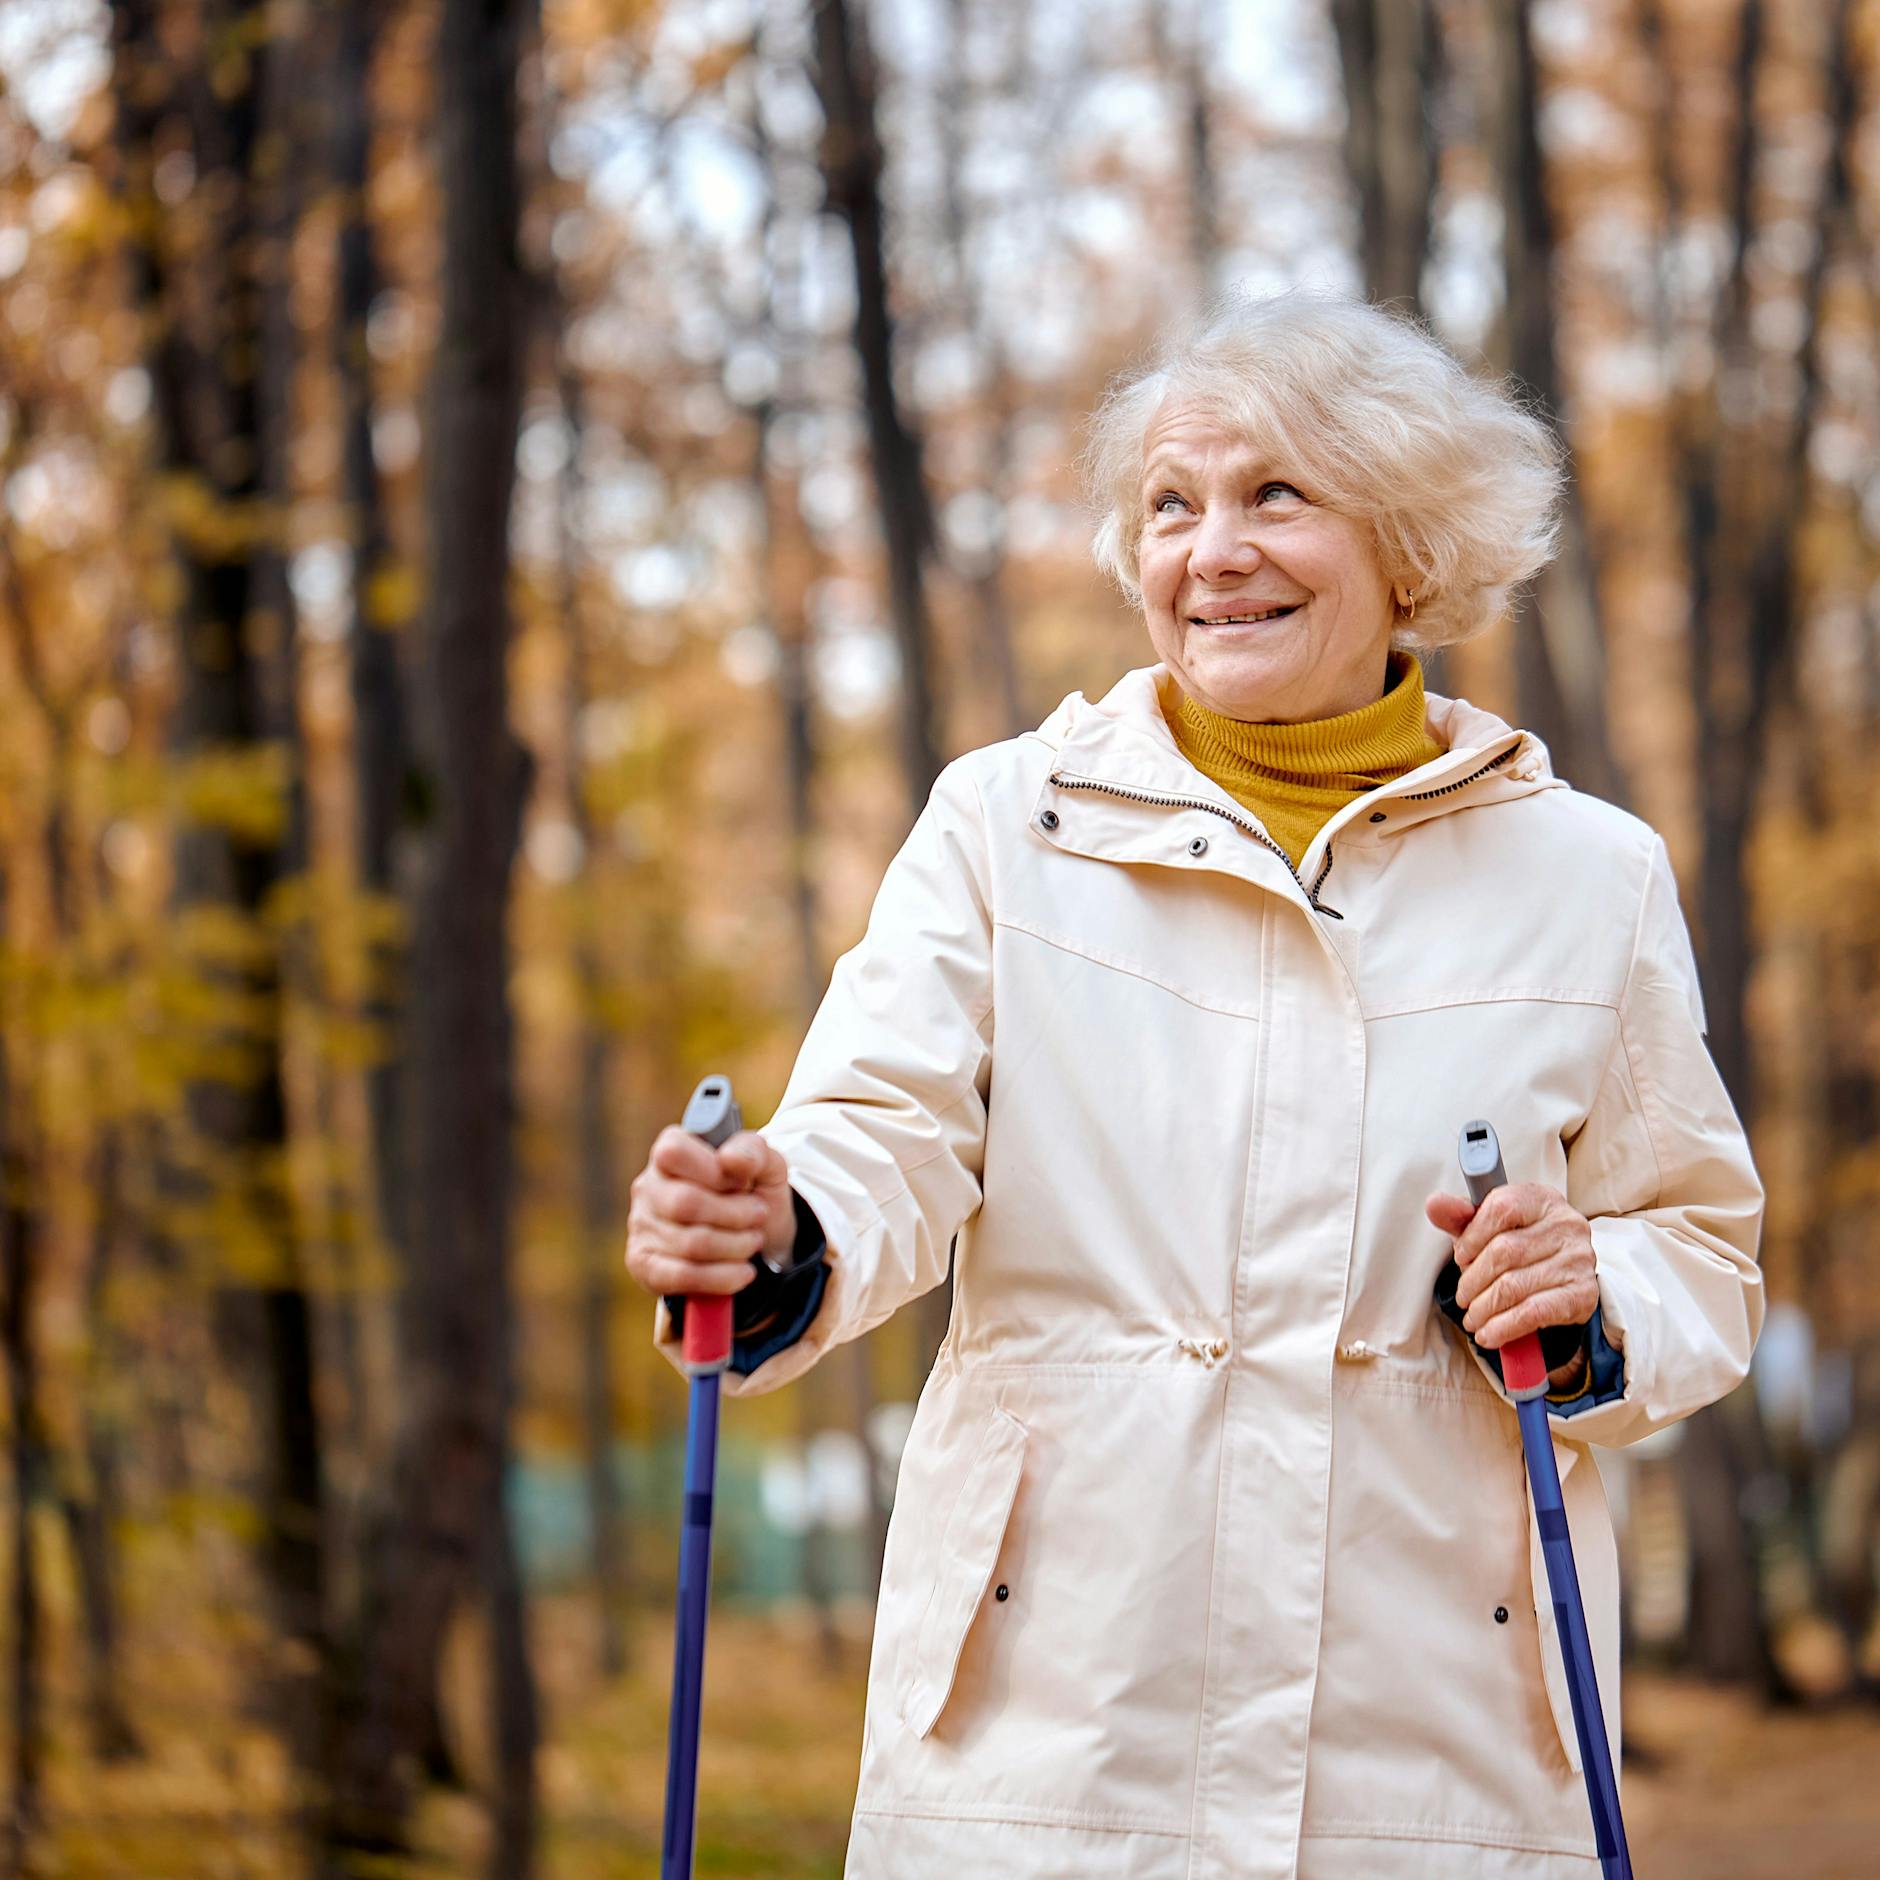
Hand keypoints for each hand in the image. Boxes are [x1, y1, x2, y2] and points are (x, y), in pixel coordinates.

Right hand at [625, 1126, 796, 1299]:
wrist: (759, 1241)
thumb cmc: (754, 1194)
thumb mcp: (766, 1165)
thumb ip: (753, 1151)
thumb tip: (730, 1158)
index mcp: (670, 1151)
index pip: (675, 1153)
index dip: (715, 1171)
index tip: (744, 1183)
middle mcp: (648, 1186)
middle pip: (685, 1203)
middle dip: (734, 1214)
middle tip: (759, 1216)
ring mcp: (641, 1226)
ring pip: (688, 1243)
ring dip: (735, 1246)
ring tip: (753, 1242)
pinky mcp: (644, 1264)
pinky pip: (680, 1276)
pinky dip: (720, 1278)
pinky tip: (742, 1272)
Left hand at [1424, 1183, 1598, 1352]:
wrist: (1560, 1279)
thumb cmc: (1518, 1245)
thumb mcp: (1487, 1227)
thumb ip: (1460, 1216)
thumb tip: (1434, 1204)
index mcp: (1541, 1198)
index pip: (1502, 1208)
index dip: (1472, 1236)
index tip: (1460, 1258)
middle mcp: (1567, 1224)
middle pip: (1505, 1252)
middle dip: (1473, 1280)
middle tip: (1462, 1297)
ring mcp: (1579, 1259)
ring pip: (1515, 1285)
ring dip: (1484, 1308)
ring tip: (1472, 1318)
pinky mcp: (1583, 1294)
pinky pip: (1534, 1312)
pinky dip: (1504, 1326)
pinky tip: (1489, 1334)